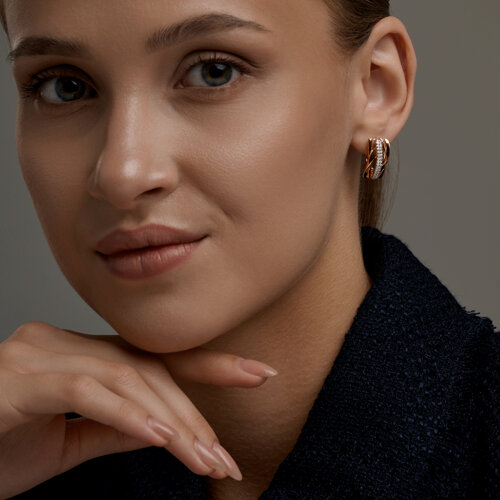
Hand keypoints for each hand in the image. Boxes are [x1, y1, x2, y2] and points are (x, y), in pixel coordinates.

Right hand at [0, 321, 277, 497]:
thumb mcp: (66, 446)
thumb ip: (118, 429)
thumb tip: (168, 427)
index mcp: (83, 358)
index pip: (158, 359)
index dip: (211, 364)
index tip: (258, 372)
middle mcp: (69, 344)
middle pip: (150, 371)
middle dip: (196, 411)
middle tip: (228, 456)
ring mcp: (44, 353)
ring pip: (128, 378)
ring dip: (172, 421)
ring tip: (206, 459)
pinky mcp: (23, 375)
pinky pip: (89, 390)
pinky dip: (128, 412)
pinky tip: (161, 435)